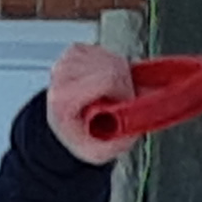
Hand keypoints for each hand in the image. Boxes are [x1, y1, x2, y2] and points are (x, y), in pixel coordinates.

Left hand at [44, 41, 142, 167]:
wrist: (63, 126)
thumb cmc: (80, 137)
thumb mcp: (98, 152)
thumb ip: (119, 141)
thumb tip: (139, 121)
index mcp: (63, 98)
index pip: (107, 78)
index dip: (124, 91)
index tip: (123, 105)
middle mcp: (61, 74)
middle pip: (113, 65)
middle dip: (125, 83)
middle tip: (120, 101)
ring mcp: (67, 59)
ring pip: (112, 57)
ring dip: (119, 76)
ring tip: (111, 94)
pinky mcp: (75, 50)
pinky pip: (106, 52)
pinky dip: (112, 67)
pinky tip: (104, 83)